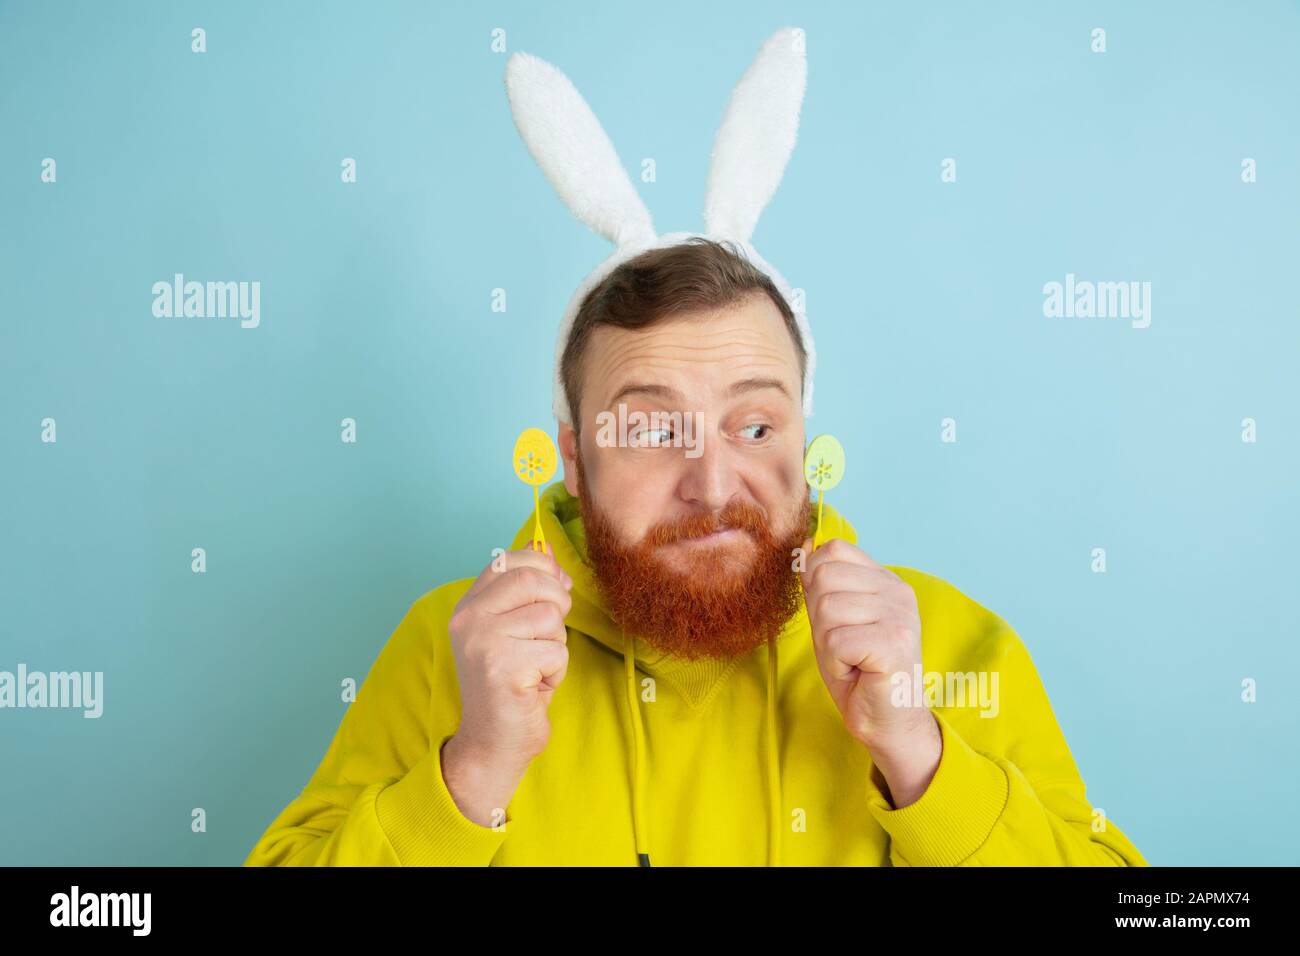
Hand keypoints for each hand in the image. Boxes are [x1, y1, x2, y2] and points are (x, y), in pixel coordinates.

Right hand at [442, 544, 572, 823]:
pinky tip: (534, 686)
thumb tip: (551, 554)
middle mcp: (468, 618)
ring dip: (556, 646)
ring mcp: (481, 640)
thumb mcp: (517, 629)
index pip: (510, 559)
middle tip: (546, 638)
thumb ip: (528, 593)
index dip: (543, 570)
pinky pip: (556, 651)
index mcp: (469, 605)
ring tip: (535, 668)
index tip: (554, 593)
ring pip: (550, 617)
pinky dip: (556, 672)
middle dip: (557, 606)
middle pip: (535, 580)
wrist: (494, 743)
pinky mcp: (502, 666)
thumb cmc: (513, 685)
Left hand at [798, 537, 940, 806]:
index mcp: (886, 580)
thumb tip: (802, 547)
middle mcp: (898, 591)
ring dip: (827, 644)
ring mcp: (899, 616)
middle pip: (823, 578)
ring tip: (851, 660)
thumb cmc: (859, 671)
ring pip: (826, 610)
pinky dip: (835, 663)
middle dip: (819, 619)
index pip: (833, 550)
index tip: (836, 621)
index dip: (816, 584)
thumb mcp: (833, 620)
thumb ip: (821, 585)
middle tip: (843, 647)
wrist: (887, 721)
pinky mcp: (894, 643)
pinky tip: (857, 672)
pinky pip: (835, 641)